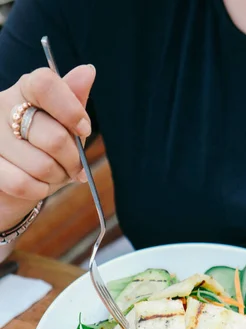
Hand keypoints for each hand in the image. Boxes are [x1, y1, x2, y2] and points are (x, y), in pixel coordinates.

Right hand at [0, 64, 95, 231]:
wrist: (15, 180)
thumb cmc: (44, 147)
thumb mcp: (63, 124)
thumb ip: (74, 101)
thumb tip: (88, 71)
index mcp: (25, 89)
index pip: (45, 84)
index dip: (71, 110)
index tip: (84, 129)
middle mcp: (3, 107)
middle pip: (53, 137)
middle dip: (73, 160)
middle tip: (74, 166)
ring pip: (42, 165)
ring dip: (57, 177)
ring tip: (55, 174)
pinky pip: (23, 184)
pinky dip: (39, 190)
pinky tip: (39, 185)